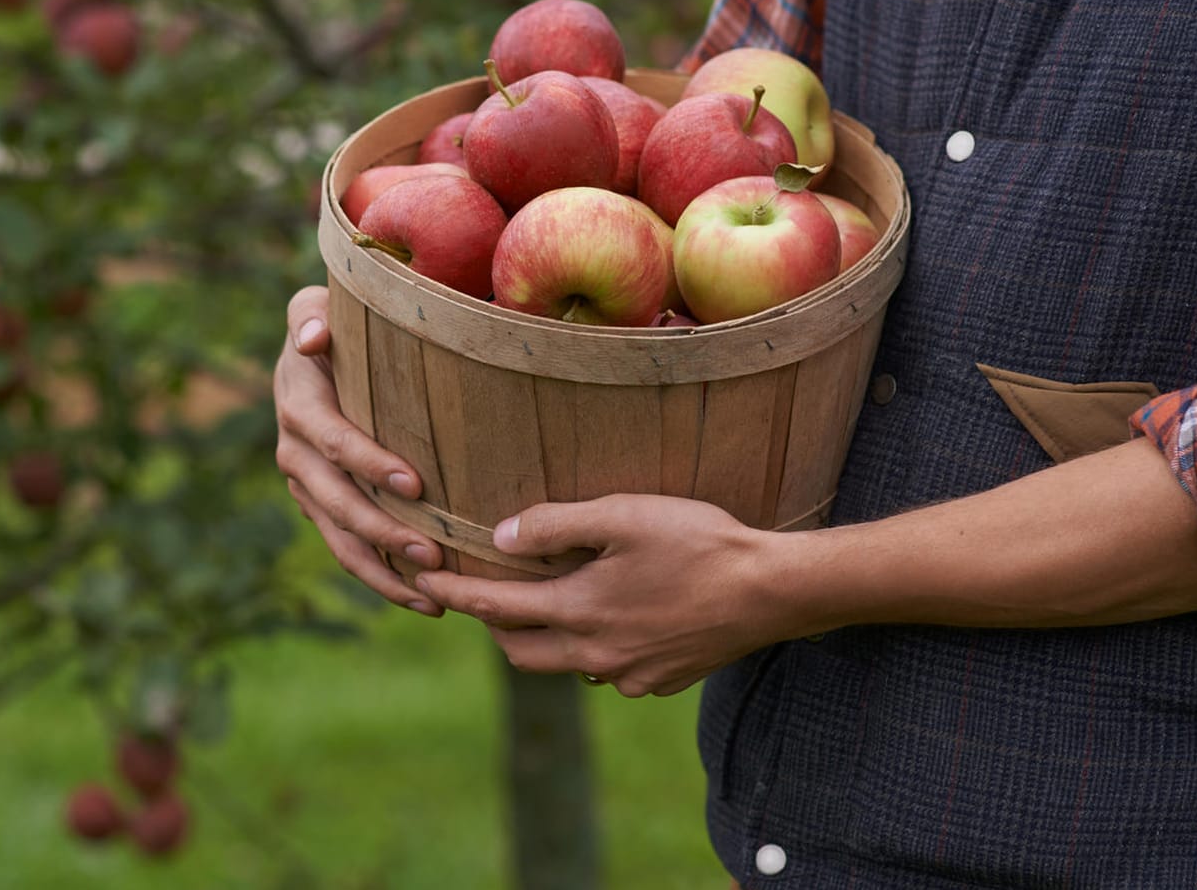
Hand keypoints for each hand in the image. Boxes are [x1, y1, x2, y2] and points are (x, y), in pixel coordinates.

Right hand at [273, 286, 445, 614]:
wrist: (313, 348)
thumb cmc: (333, 322)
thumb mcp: (315, 305)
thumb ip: (309, 315)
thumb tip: (311, 339)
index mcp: (299, 404)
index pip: (335, 441)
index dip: (371, 464)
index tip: (415, 484)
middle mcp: (294, 451)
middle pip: (337, 503)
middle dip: (384, 533)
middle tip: (434, 556)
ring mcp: (306, 486)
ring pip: (340, 540)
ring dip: (384, 572)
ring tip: (433, 598)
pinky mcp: (320, 507)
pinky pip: (347, 549)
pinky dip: (382, 577)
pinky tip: (425, 600)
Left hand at [413, 494, 804, 695]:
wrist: (773, 591)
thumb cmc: (699, 542)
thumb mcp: (623, 515)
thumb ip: (556, 525)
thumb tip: (502, 537)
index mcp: (580, 611)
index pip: (494, 608)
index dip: (454, 594)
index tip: (423, 583)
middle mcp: (596, 654)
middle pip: (520, 650)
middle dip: (493, 625)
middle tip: (485, 594)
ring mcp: (630, 674)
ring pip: (565, 663)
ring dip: (546, 637)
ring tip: (550, 600)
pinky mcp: (661, 680)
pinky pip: (609, 669)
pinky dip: (594, 646)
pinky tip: (614, 617)